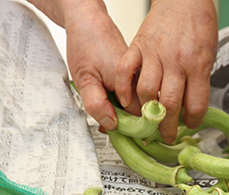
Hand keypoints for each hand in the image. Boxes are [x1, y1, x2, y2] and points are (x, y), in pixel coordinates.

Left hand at [64, 1, 139, 131]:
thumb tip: (111, 125)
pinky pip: (136, 99)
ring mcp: (142, 80)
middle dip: (128, 125)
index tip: (120, 137)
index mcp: (133, 85)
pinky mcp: (138, 78)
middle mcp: (142, 82)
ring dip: (125, 115)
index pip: (141, 121)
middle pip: (144, 117)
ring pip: (140, 108)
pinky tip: (113, 102)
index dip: (130, 132)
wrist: (90, 23)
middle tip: (109, 124)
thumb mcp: (85, 79)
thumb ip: (97, 104)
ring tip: (109, 112)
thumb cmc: (88, 45)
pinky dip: (124, 104)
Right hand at [115, 0, 217, 142]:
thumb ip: (199, 81)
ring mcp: (155, 55)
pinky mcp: (138, 47)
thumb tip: (191, 106)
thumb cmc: (198, 25)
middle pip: (169, 105)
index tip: (189, 125)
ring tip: (149, 121)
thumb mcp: (209, 56)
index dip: (193, 121)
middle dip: (167, 127)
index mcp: (198, 66)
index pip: (196, 105)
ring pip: (146, 93)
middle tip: (166, 135)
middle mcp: (176, 63)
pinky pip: (125, 72)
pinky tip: (127, 100)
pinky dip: (123, 89)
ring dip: (146, 113)